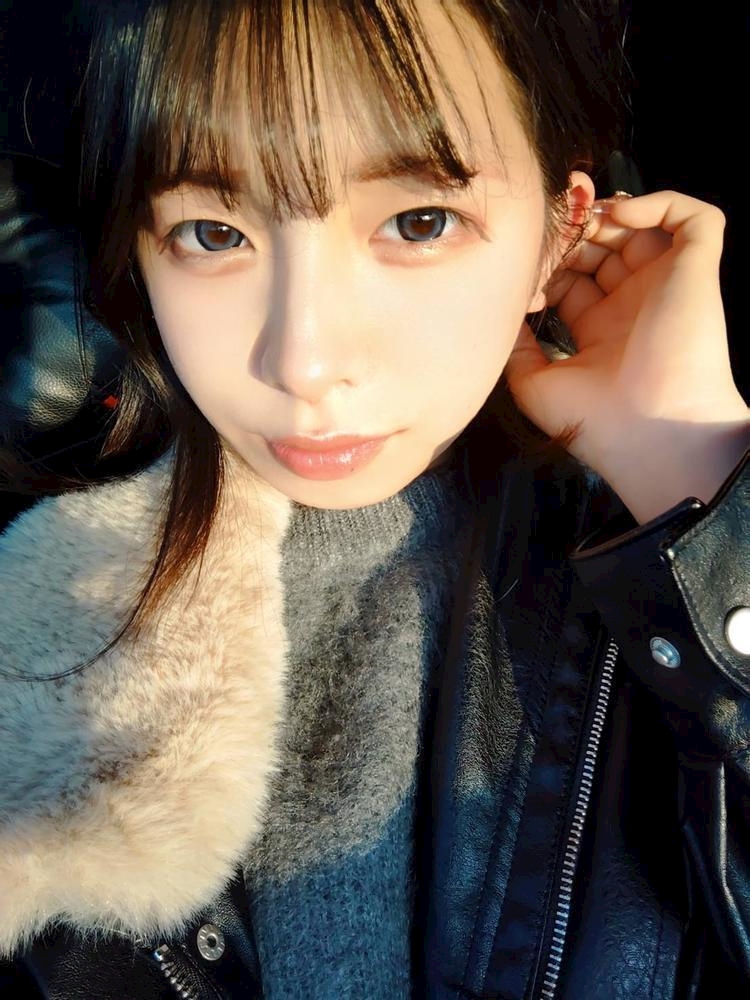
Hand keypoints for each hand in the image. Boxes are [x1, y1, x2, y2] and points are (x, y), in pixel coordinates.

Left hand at [507, 190, 748, 522]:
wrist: (652, 433)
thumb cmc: (596, 420)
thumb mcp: (536, 383)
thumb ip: (518, 347)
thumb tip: (505, 313)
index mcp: (600, 328)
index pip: (572, 275)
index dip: (548, 259)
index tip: (526, 261)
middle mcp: (633, 303)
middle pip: (602, 245)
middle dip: (572, 230)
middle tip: (552, 229)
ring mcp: (665, 285)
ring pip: (642, 226)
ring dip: (607, 212)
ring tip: (582, 220)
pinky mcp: (697, 271)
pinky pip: (695, 218)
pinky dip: (661, 202)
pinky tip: (621, 215)